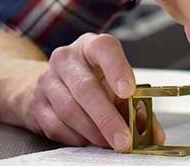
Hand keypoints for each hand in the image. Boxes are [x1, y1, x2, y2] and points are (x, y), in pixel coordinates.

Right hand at [22, 33, 165, 150]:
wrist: (51, 88)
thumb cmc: (91, 84)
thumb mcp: (115, 88)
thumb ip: (137, 109)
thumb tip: (153, 135)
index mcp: (91, 47)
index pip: (104, 48)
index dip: (117, 69)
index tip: (129, 91)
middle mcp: (66, 59)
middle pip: (85, 87)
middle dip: (107, 118)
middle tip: (123, 140)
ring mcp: (47, 80)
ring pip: (70, 109)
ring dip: (92, 132)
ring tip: (108, 143)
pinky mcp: (36, 104)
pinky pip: (56, 125)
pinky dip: (75, 138)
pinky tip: (87, 140)